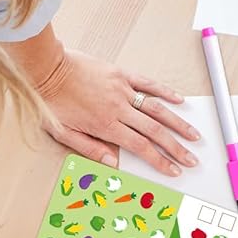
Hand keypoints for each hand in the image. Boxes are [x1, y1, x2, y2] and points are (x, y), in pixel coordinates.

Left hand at [37, 50, 199, 178]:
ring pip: (157, 109)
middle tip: (192, 158)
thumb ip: (89, 148)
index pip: (140, 147)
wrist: (44, 68)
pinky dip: (165, 92)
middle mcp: (118, 108)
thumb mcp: (62, 132)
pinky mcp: (121, 75)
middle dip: (176, 147)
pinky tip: (178, 100)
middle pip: (155, 131)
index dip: (160, 160)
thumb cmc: (50, 100)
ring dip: (178, 123)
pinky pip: (148, 84)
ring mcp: (122, 90)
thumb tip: (113, 163)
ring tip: (194, 135)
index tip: (174, 169)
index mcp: (105, 125)